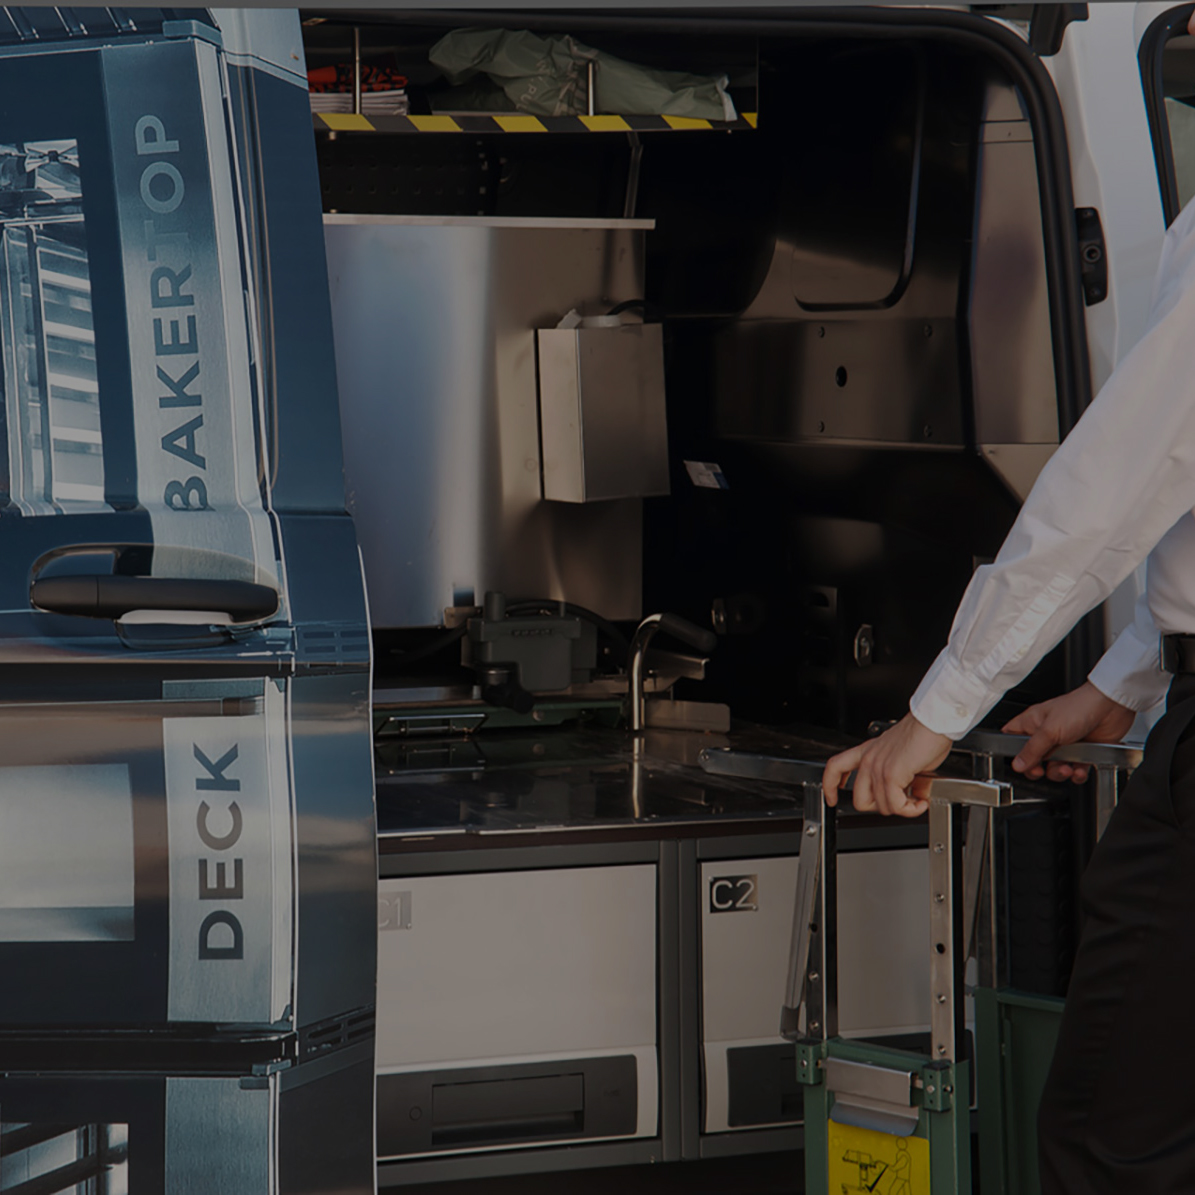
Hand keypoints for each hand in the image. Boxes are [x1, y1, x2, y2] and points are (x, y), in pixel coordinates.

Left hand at [822, 713, 953, 817]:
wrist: (934, 722)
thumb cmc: (925, 733)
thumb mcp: (907, 757)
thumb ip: (906, 778)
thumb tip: (916, 796)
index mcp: (869, 751)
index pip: (836, 767)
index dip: (829, 786)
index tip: (831, 797)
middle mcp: (869, 759)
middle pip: (859, 800)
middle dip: (881, 808)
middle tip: (899, 804)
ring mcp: (877, 767)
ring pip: (881, 806)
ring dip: (903, 809)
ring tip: (917, 800)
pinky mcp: (890, 775)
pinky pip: (896, 805)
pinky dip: (911, 809)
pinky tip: (921, 802)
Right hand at [1002, 681, 1134, 782]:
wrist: (1111, 707)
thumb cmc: (1078, 707)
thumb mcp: (1049, 730)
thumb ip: (1032, 749)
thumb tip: (1017, 764)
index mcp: (1033, 722)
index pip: (1012, 738)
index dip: (1014, 753)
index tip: (1021, 762)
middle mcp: (1047, 734)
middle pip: (1034, 759)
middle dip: (1039, 768)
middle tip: (1042, 769)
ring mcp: (1065, 744)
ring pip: (1054, 768)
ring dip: (1060, 772)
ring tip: (1067, 768)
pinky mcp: (1083, 751)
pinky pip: (1075, 770)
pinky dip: (1077, 774)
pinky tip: (1079, 769)